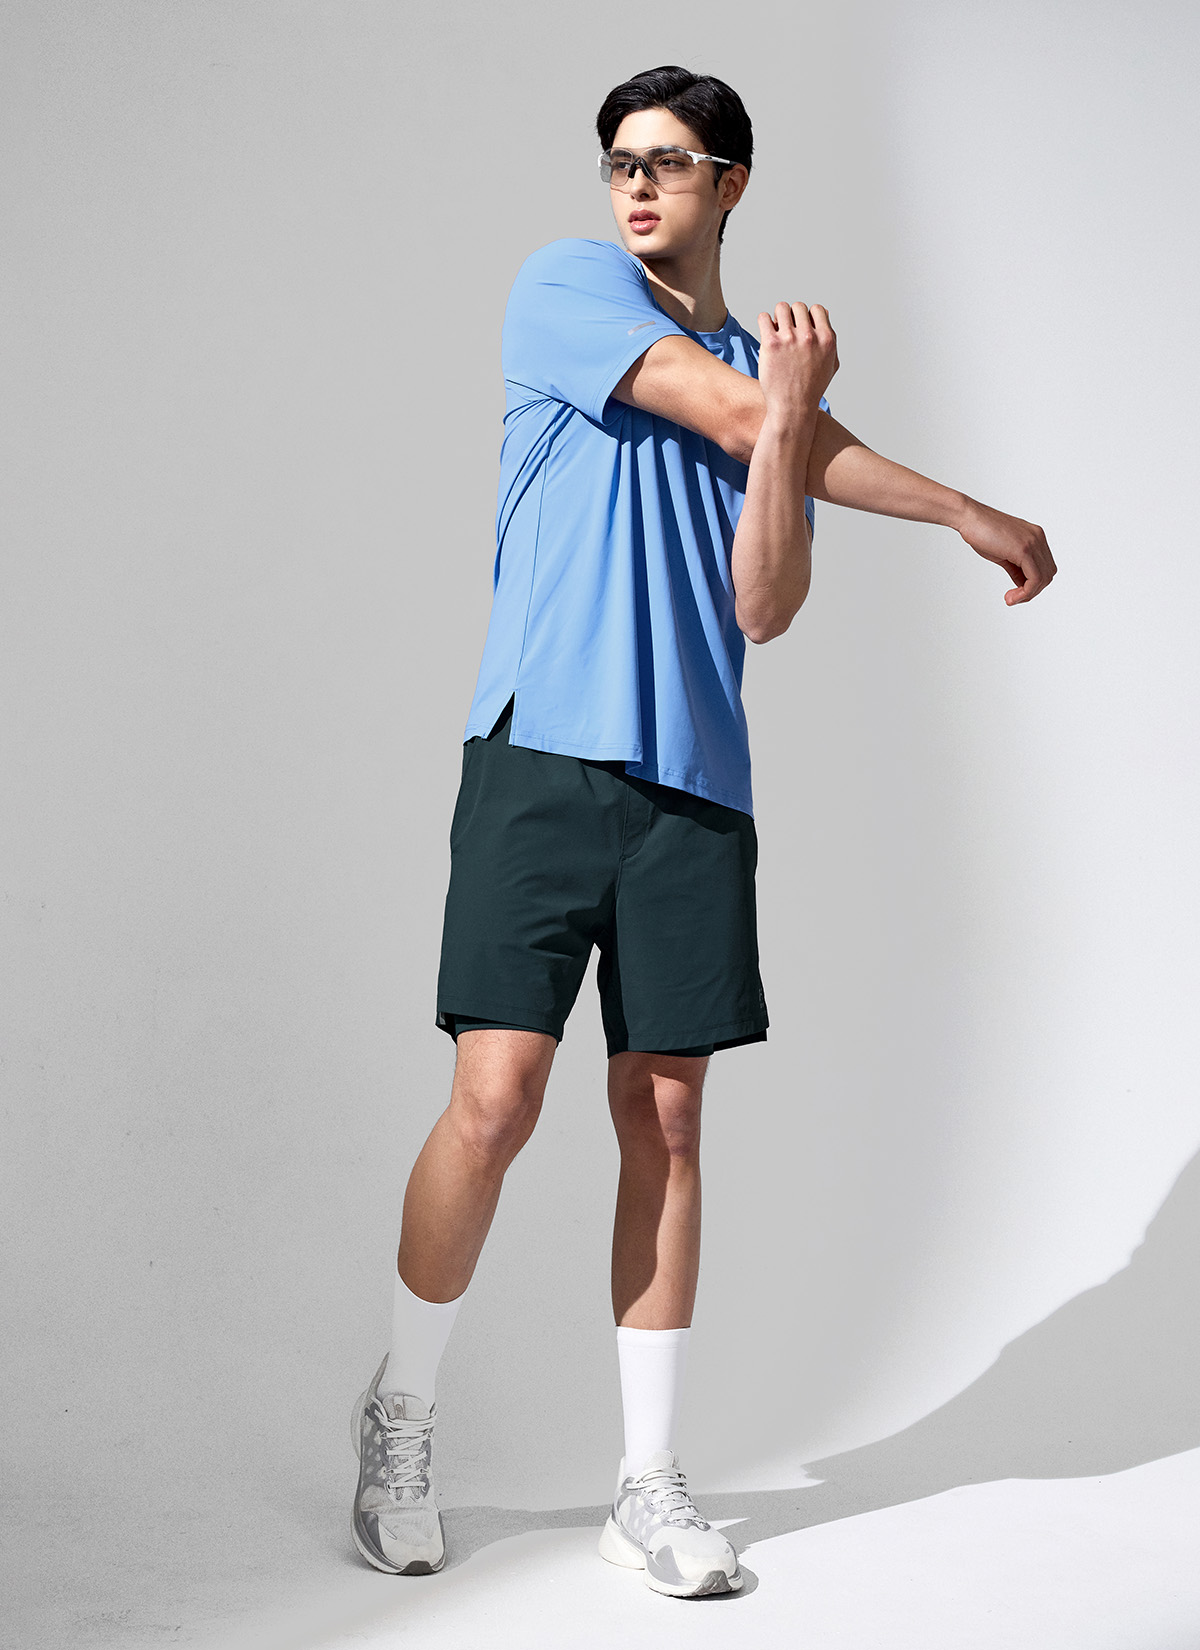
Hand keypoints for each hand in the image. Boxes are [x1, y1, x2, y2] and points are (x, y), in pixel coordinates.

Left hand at [756, 301, 837, 424]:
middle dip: (792, 317)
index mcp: (827, 339)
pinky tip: (766, 334)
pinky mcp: (771, 344)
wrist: (793, 408)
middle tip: (786, 331)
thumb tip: (825, 315)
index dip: (808, 317)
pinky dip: (764, 322)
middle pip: (798, 307)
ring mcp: (790, 339)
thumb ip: (830, 339)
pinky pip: (764, 317)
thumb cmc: (811, 389)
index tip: (802, 329)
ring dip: (777, 317)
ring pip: (781, 308)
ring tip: (775, 331)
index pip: (817, 309)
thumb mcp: (831, 364)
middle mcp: (810, 336)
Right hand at [957, 497, 1056, 604]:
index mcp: (1035, 537)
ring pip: (1044, 578)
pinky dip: (1026, 592)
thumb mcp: (1003, 553)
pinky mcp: (1025, 549)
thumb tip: (1021, 583)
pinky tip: (1012, 596)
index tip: (1015, 593)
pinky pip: (1035, 578)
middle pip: (1048, 573)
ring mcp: (1033, 542)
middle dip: (1032, 591)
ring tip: (1011, 599)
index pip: (1045, 566)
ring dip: (1028, 594)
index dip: (1033, 584)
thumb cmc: (981, 531)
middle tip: (1013, 599)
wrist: (969, 517)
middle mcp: (1038, 538)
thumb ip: (1016, 568)